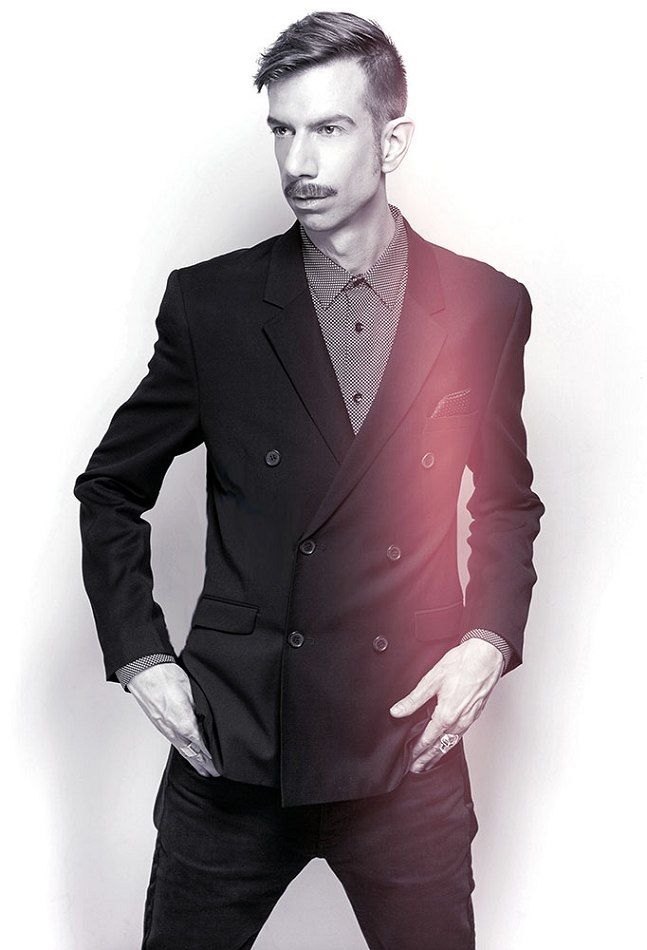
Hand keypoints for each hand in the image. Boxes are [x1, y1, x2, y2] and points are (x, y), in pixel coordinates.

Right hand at [127, 663, 219, 776]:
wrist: (145, 672)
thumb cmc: (167, 677)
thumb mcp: (193, 692)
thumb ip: (201, 709)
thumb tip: (208, 719)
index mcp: (185, 722)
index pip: (202, 746)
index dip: (211, 757)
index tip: (219, 764)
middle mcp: (174, 729)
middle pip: (192, 753)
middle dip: (204, 764)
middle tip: (214, 773)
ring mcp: (165, 728)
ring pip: (182, 749)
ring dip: (193, 761)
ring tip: (203, 770)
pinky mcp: (160, 724)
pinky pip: (174, 742)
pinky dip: (183, 751)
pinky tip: (187, 753)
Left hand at [389, 638, 504, 771]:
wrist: (487, 656)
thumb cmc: (462, 664)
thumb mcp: (432, 680)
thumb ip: (414, 699)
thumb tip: (397, 711)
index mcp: (447, 714)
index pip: (429, 738)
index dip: (418, 750)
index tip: (410, 759)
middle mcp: (460, 720)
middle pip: (441, 746)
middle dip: (429, 758)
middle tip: (418, 768)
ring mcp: (470, 718)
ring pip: (453, 741)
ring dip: (440, 752)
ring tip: (431, 760)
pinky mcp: (476, 713)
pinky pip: (462, 733)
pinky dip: (452, 742)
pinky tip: (448, 741)